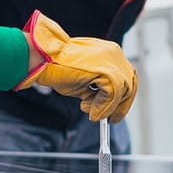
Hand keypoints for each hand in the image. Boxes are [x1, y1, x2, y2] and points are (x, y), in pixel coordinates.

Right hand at [16, 11, 137, 122]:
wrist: (42, 58)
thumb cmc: (57, 68)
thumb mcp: (84, 79)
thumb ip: (98, 88)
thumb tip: (105, 106)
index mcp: (109, 53)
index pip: (125, 77)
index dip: (122, 97)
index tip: (116, 111)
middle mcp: (114, 54)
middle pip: (130, 84)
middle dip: (120, 105)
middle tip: (111, 120)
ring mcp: (112, 61)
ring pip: (122, 91)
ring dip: (108, 107)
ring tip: (90, 111)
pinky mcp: (106, 71)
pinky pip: (113, 95)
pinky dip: (103, 107)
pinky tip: (89, 110)